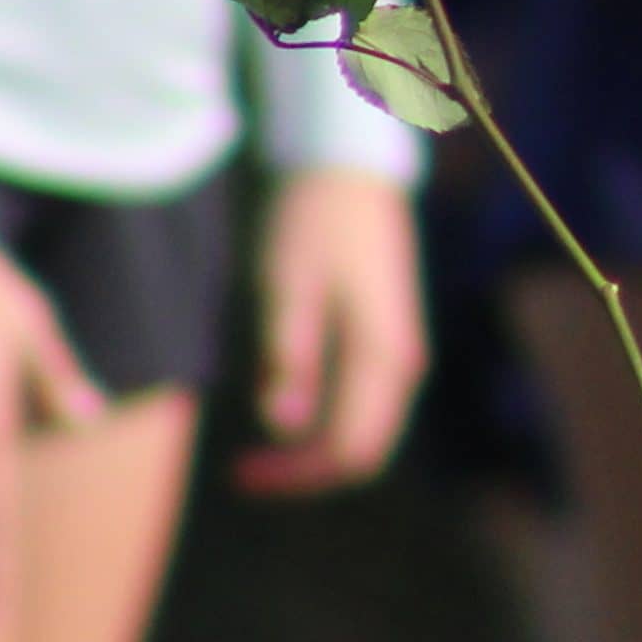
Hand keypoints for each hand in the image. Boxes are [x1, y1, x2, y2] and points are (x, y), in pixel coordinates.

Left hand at [239, 166, 427, 494]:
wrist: (350, 167)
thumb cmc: (312, 222)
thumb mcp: (287, 287)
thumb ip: (289, 357)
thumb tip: (284, 426)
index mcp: (381, 356)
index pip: (350, 449)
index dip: (296, 475)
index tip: (239, 473)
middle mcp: (402, 364)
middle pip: (364, 450)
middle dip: (305, 472)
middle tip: (241, 472)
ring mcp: (400, 352)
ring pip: (367, 430)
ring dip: (314, 451)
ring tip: (258, 451)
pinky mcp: (389, 339)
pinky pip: (366, 405)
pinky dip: (327, 424)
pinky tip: (288, 411)